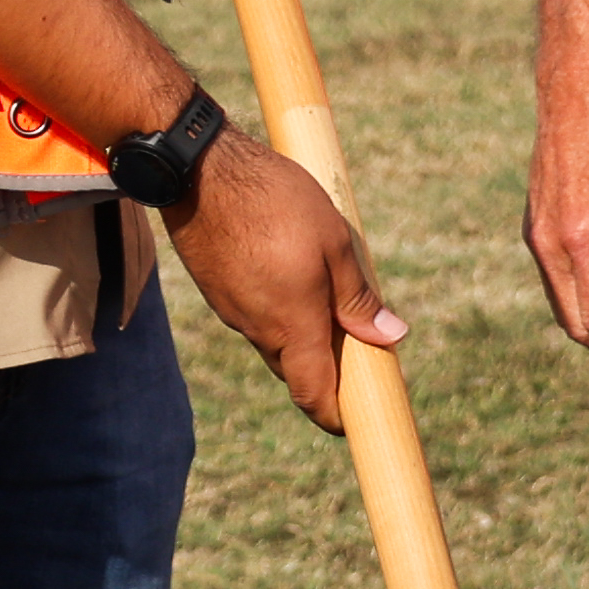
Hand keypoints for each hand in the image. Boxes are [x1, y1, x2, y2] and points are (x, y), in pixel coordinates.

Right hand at [164, 126, 400, 429]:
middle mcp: (259, 329)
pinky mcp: (217, 292)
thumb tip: (390, 336)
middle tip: (355, 337)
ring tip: (323, 289)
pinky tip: (286, 269)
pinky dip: (276, 310)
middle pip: (297, 371)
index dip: (336, 416)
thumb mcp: (334, 242)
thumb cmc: (274, 201)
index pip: (314, 396)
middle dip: (326, 367)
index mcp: (294, 325)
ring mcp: (233, 312)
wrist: (198, 172)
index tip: (358, 415)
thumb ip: (357, 297)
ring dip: (300, 333)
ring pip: (274, 341)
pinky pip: (254, 317)